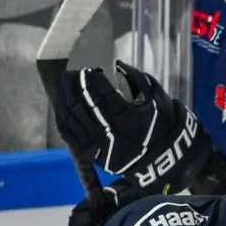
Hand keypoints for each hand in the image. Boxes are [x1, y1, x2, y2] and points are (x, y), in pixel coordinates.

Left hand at [56, 62, 207, 194]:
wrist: (162, 160)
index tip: (89, 70)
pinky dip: (63, 117)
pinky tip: (63, 105)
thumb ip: (140, 80)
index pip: (101, 92)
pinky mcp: (90, 152)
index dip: (92, 78)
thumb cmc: (162, 127)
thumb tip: (119, 65)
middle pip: (83, 102)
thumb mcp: (159, 101)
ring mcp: (97, 142)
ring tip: (65, 85)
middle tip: (72, 73)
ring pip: (72, 116)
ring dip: (65, 98)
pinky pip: (69, 132)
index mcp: (126, 116)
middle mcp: (108, 129)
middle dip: (74, 84)